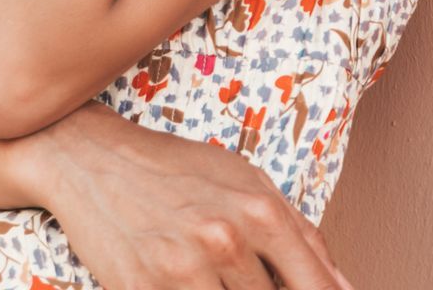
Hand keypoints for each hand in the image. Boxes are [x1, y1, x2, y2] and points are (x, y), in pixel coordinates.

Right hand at [21, 104, 352, 289]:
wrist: (86, 156)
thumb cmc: (172, 167)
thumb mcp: (245, 180)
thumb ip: (301, 235)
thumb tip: (345, 288)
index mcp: (261, 212)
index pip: (317, 288)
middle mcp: (226, 240)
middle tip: (235, 277)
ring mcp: (183, 269)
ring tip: (209, 274)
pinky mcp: (143, 289)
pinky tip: (185, 279)